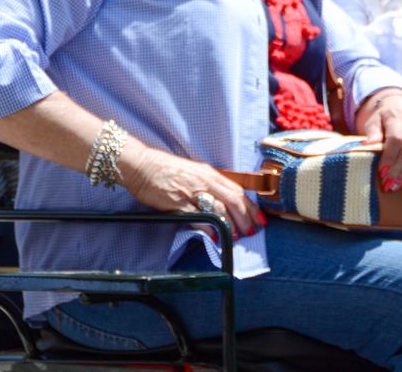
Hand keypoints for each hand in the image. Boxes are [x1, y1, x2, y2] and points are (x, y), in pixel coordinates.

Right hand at [120, 143, 264, 238]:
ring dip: (230, 223)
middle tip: (252, 231)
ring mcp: (191, 192)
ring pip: (218, 208)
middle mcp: (204, 181)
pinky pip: (197, 216)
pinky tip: (215, 234)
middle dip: (245, 217)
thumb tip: (224, 200)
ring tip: (237, 235)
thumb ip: (210, 184)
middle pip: (232, 200)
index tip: (259, 218)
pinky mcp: (177, 203)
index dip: (250, 206)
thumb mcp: (195, 172)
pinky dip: (208, 226)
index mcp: (210, 174)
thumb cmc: (168, 170)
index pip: (237, 190)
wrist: (143, 166)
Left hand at [357, 88, 401, 190]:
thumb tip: (368, 145)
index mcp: (398, 115)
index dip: (389, 157)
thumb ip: (372, 132)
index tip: (382, 172)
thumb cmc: (385, 120)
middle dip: (397, 169)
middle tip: (388, 184)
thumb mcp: (374, 122)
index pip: (396, 138)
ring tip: (396, 183)